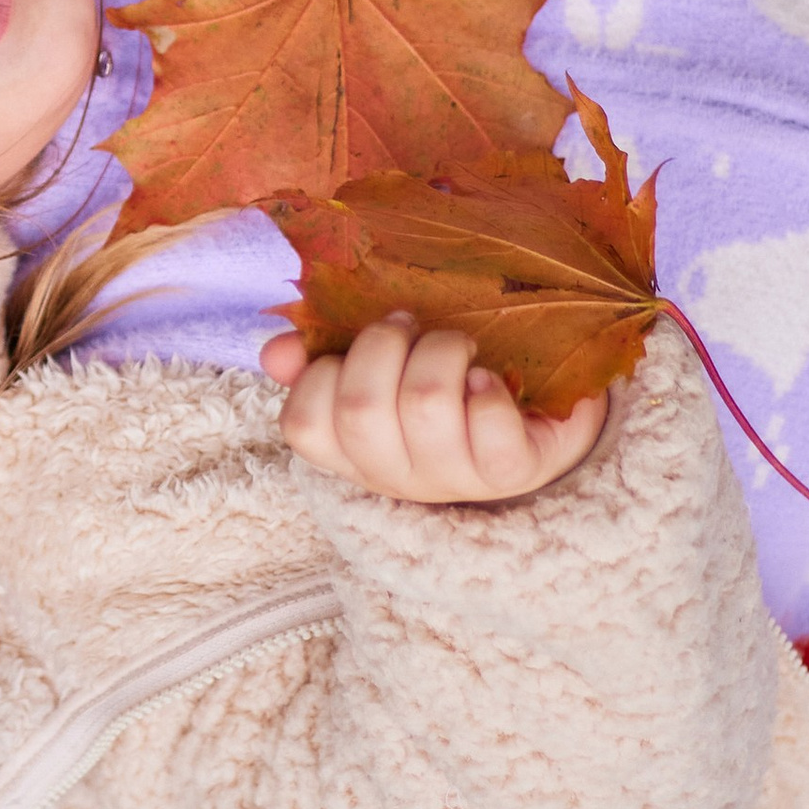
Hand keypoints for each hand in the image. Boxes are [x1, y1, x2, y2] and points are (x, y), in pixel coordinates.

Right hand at [261, 315, 606, 506]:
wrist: (531, 428)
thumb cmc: (443, 394)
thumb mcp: (377, 374)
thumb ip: (318, 360)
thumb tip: (276, 354)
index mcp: (352, 453)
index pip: (303, 425)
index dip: (321, 373)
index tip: (358, 346)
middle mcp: (395, 477)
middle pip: (360, 410)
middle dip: (383, 345)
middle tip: (411, 330)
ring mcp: (453, 479)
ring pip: (426, 405)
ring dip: (442, 352)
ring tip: (459, 348)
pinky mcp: (511, 470)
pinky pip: (490, 425)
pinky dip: (489, 389)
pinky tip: (491, 383)